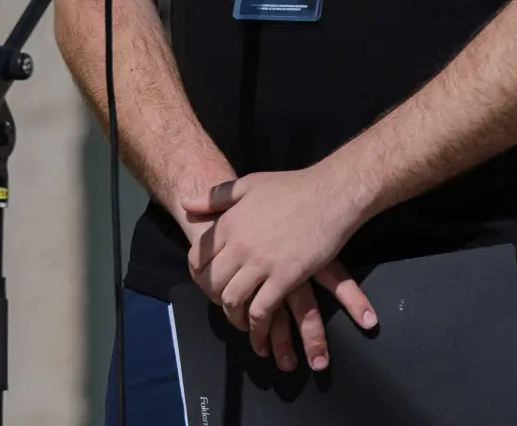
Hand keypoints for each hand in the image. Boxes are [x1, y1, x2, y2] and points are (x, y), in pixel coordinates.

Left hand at [182, 169, 376, 368]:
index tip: (207, 283)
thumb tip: (186, 204)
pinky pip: (261, 310)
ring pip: (232, 300)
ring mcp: (261, 263)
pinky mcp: (285, 278)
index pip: (198, 258)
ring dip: (233, 317)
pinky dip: (257, 326)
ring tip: (241, 323)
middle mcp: (239, 245)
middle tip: (225, 307)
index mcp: (228, 223)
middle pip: (212, 283)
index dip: (199, 275)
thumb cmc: (292, 187)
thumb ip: (215, 197)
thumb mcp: (248, 184)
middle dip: (214, 300)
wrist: (330, 194)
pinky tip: (260, 332)